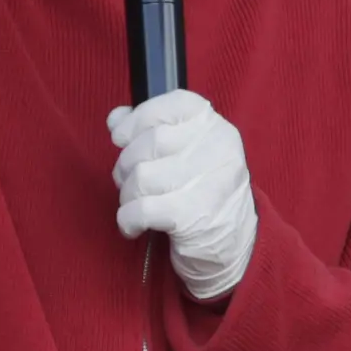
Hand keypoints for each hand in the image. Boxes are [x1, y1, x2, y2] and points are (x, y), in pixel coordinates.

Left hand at [109, 90, 258, 301]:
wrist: (235, 247)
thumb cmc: (202, 193)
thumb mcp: (187, 154)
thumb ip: (152, 129)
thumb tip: (116, 117)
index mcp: (217, 128)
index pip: (173, 104)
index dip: (138, 118)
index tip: (121, 137)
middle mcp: (219, 149)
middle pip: (151, 142)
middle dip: (126, 165)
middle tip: (129, 181)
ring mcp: (210, 183)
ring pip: (141, 177)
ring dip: (127, 195)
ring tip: (136, 205)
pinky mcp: (194, 217)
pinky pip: (140, 209)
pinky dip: (127, 219)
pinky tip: (134, 225)